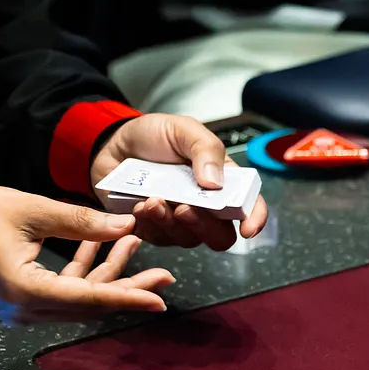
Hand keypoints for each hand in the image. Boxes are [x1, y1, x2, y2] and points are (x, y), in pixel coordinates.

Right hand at [0, 186, 174, 323]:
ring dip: (107, 273)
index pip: (89, 298)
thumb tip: (125, 227)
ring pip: (79, 298)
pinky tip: (102, 245)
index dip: (128, 297)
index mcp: (26, 291)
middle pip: (90, 304)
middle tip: (164, 276)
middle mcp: (25, 309)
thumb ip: (82, 222)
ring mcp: (22, 309)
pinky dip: (83, 270)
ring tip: (134, 245)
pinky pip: (63, 291)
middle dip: (128, 287)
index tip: (159, 299)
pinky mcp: (22, 300)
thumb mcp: (33, 210)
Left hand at [90, 112, 269, 249]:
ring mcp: (180, 220)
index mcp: (222, 180)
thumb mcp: (183, 129)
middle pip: (221, 235)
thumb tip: (215, 184)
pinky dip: (149, 224)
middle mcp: (205, 206)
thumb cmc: (153, 135)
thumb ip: (205, 149)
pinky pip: (158, 239)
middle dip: (205, 227)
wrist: (114, 144)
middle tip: (185, 207)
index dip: (254, 219)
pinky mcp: (154, 228)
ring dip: (170, 222)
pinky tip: (139, 204)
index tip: (248, 229)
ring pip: (189, 239)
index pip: (248, 205)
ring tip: (153, 199)